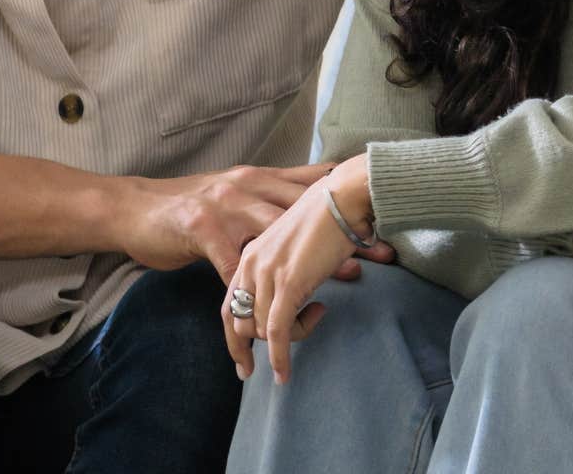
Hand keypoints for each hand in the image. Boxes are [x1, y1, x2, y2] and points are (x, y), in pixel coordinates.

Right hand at [118, 162, 369, 284]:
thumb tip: (316, 197)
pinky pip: (235, 265)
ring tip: (345, 278)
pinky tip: (276, 305)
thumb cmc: (190, 205)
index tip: (384, 220)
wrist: (135, 207)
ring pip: (278, 236)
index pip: (313, 185)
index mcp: (259, 177)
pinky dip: (257, 287)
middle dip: (344, 231)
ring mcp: (225, 207)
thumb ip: (272, 194)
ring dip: (313, 260)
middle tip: (380, 253)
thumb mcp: (237, 189)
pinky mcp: (202, 230)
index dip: (348, 202)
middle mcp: (247, 186)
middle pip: (306, 210)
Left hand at [222, 153, 387, 383]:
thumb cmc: (328, 221)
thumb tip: (289, 305)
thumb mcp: (295, 250)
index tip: (243, 366)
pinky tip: (285, 374)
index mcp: (250, 255)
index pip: (229, 307)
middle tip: (281, 361)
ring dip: (290, 339)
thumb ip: (283, 273)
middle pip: (241, 324)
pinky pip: (278, 331)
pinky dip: (280, 357)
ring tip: (318, 312)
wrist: (343, 198)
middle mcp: (252, 264)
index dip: (233, 341)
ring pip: (264, 330)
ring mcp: (268, 273)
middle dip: (259, 347)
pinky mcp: (289, 282)